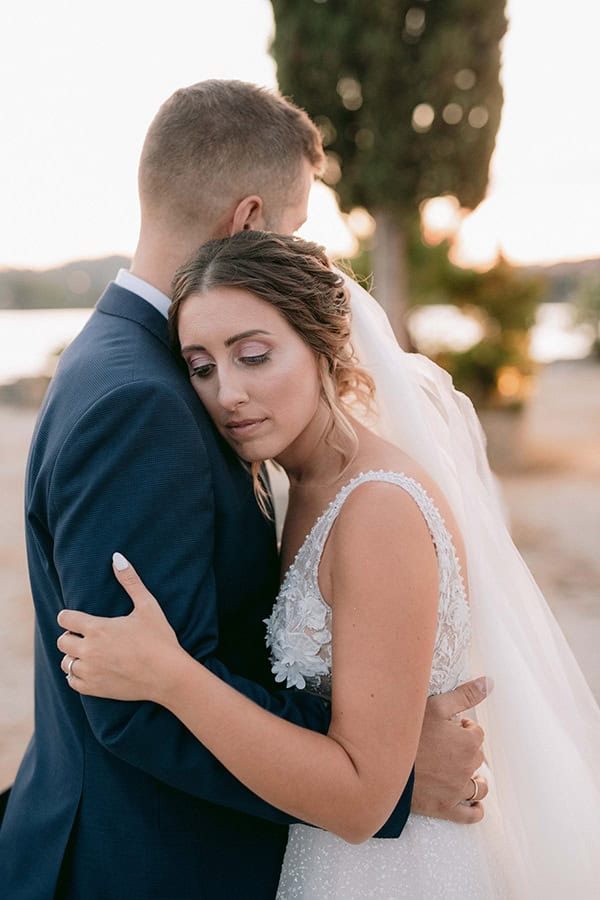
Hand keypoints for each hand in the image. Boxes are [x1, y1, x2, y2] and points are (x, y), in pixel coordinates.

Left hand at [57, 553, 182, 702]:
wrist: (168, 675)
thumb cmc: (159, 638)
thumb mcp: (148, 605)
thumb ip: (130, 581)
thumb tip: (117, 556)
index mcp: (98, 628)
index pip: (66, 618)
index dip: (69, 616)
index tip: (75, 618)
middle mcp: (89, 650)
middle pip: (62, 641)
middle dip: (70, 635)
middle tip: (85, 636)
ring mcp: (90, 671)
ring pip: (66, 662)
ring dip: (74, 656)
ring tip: (88, 653)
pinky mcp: (94, 688)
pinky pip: (72, 681)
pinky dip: (76, 675)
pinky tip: (90, 669)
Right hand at [412, 677, 490, 822]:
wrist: (383, 765)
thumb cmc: (409, 732)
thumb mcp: (436, 706)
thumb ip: (465, 695)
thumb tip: (489, 682)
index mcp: (468, 742)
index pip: (475, 732)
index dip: (462, 727)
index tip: (446, 727)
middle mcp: (468, 767)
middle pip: (476, 756)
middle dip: (464, 749)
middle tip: (443, 744)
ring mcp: (458, 790)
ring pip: (478, 785)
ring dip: (473, 777)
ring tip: (459, 770)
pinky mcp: (447, 808)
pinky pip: (470, 814)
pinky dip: (475, 809)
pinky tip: (474, 804)